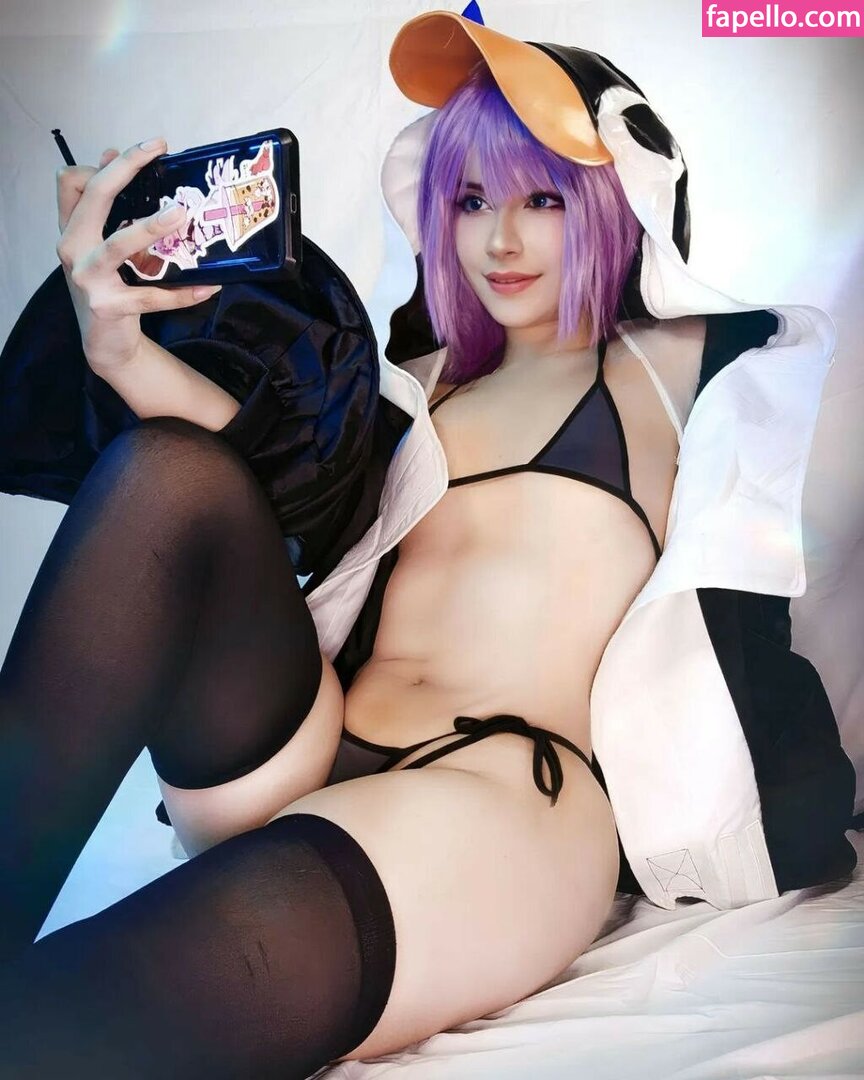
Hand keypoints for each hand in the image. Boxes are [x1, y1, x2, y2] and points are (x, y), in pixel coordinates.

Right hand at [55, 138, 220, 371]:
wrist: (104, 342)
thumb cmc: (108, 287)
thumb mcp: (101, 245)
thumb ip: (106, 207)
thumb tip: (109, 154)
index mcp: (71, 230)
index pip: (71, 182)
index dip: (103, 163)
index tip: (142, 151)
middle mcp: (72, 249)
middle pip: (95, 196)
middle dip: (126, 168)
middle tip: (158, 151)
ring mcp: (87, 278)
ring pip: (118, 244)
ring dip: (151, 227)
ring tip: (181, 214)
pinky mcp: (109, 306)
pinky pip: (151, 297)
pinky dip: (181, 293)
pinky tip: (208, 287)